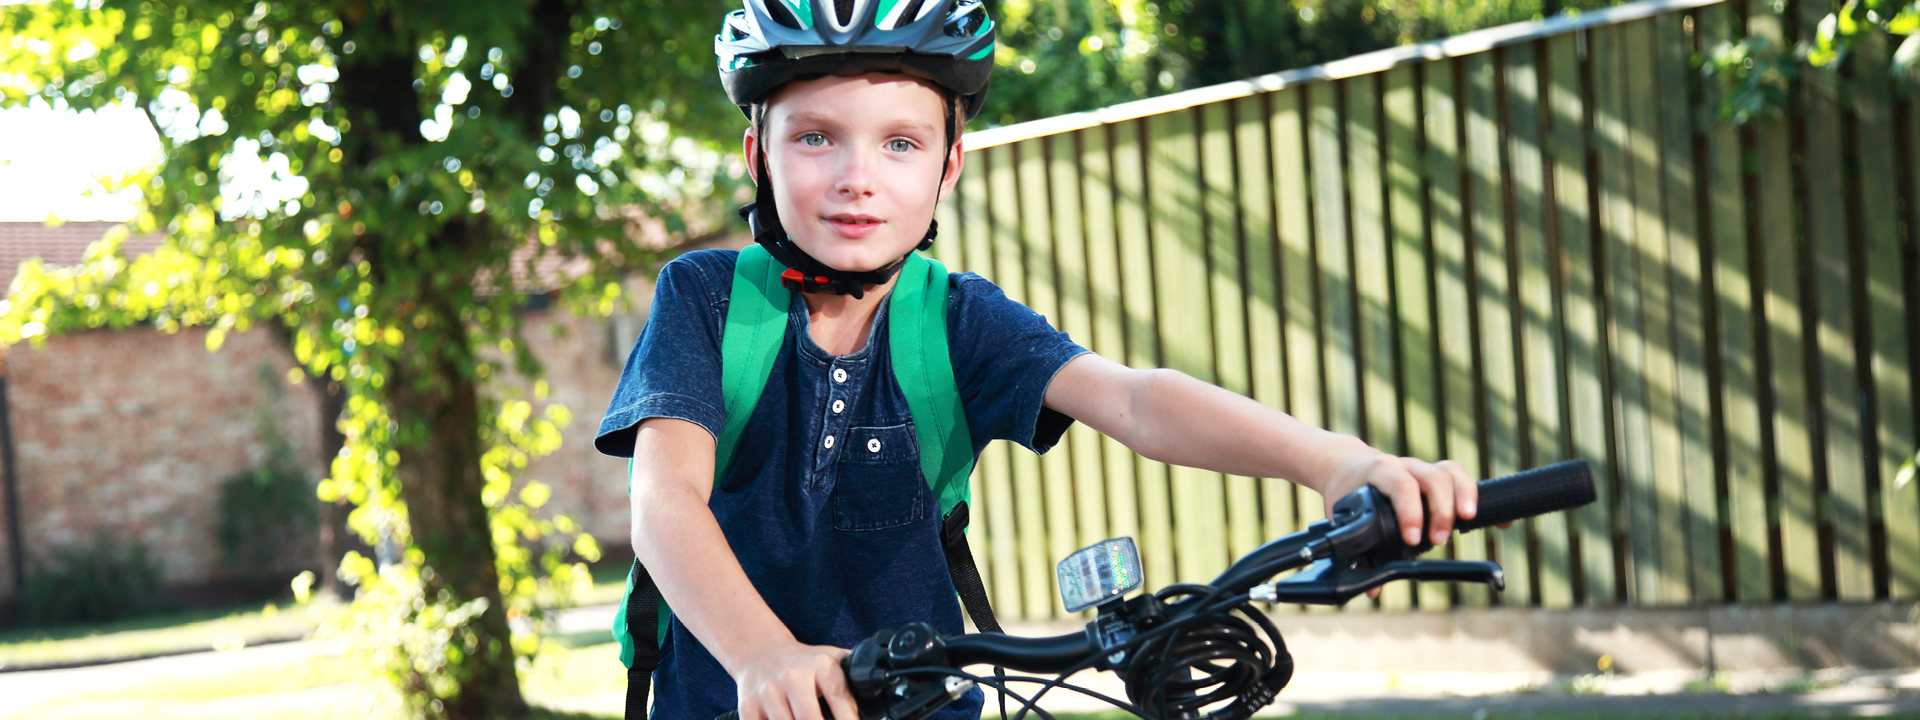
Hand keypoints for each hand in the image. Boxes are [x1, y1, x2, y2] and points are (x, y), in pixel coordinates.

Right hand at [733, 641, 858, 719]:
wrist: (759, 650)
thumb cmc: (803, 662)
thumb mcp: (832, 659)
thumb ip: (855, 676)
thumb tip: (884, 692)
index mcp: (820, 667)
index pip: (840, 700)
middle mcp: (793, 677)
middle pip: (809, 718)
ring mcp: (768, 692)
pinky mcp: (748, 706)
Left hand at [1316, 451, 1489, 547]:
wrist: (1347, 465)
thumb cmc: (1346, 493)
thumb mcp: (1342, 517)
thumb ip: (1358, 553)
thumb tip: (1373, 588)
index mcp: (1379, 472)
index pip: (1399, 484)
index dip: (1410, 510)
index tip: (1412, 538)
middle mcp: (1404, 466)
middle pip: (1432, 477)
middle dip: (1440, 510)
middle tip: (1438, 541)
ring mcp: (1422, 468)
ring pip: (1451, 472)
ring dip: (1464, 498)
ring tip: (1467, 523)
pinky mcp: (1437, 475)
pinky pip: (1463, 479)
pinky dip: (1481, 499)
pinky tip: (1500, 521)